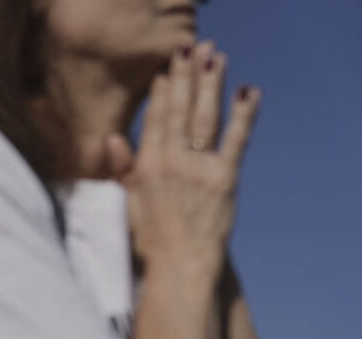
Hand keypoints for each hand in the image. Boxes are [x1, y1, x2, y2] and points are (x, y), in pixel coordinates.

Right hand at [106, 42, 260, 274]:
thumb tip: (112, 139)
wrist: (178, 266)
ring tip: (216, 56)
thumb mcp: (126, 202)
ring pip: (204, 116)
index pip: (155, 119)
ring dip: (211, 83)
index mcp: (146, 166)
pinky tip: (248, 91)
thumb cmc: (150, 240)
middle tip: (190, 48)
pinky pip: (236, 139)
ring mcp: (198, 168)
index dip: (162, 91)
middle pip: (179, 109)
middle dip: (185, 76)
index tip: (166, 68)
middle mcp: (171, 162)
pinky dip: (243, 114)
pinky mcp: (224, 179)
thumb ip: (122, 168)